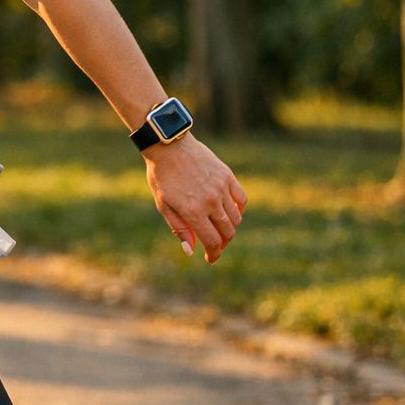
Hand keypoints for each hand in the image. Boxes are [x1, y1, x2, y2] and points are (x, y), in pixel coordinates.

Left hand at [143, 134, 246, 263]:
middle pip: (227, 233)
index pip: (212, 241)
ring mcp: (221, 188)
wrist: (169, 146)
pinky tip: (230, 212)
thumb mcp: (163, 204)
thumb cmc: (162, 176)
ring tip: (220, 228)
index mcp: (193, 211)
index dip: (213, 254)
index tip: (210, 258)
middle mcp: (211, 201)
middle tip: (214, 245)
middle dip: (222, 244)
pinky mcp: (228, 176)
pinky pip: (242, 200)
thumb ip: (179, 228)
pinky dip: (239, 210)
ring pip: (236, 218)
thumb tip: (191, 251)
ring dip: (230, 228)